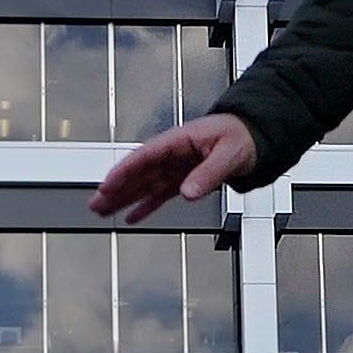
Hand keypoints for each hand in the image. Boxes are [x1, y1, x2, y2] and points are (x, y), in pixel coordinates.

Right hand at [89, 112, 258, 222]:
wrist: (256, 136)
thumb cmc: (243, 136)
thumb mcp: (229, 153)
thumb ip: (208, 174)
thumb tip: (187, 192)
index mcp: (179, 141)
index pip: (144, 157)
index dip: (124, 171)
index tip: (107, 185)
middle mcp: (173, 154)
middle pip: (138, 173)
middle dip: (116, 189)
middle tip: (95, 204)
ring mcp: (176, 167)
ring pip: (144, 185)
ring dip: (124, 198)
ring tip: (103, 211)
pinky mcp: (183, 178)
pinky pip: (159, 193)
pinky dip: (145, 205)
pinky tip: (131, 216)